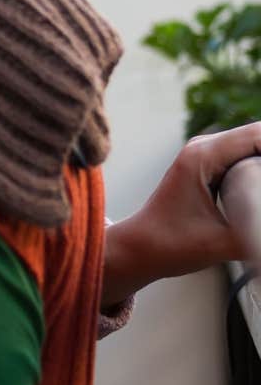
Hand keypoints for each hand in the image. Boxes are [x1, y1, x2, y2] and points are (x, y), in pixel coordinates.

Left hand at [104, 123, 260, 304]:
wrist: (137, 248)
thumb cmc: (171, 246)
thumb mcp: (225, 242)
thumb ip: (259, 232)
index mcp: (202, 156)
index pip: (260, 136)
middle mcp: (203, 147)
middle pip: (259, 137)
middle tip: (259, 201)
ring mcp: (205, 153)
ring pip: (254, 145)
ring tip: (253, 200)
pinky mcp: (209, 165)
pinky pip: (245, 156)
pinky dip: (256, 171)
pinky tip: (255, 194)